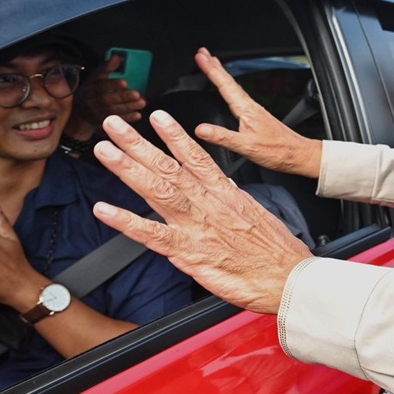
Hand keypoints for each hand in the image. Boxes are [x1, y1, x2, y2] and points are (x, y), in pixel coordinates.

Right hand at [73, 53, 146, 128]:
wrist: (79, 113)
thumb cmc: (90, 92)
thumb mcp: (95, 78)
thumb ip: (107, 68)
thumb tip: (117, 57)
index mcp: (92, 87)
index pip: (101, 85)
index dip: (113, 84)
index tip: (124, 82)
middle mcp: (94, 100)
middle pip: (109, 98)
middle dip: (124, 96)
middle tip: (137, 94)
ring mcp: (98, 112)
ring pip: (114, 110)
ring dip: (129, 106)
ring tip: (142, 102)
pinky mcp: (103, 122)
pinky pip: (116, 121)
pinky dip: (127, 118)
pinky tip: (137, 114)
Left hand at [92, 112, 312, 314]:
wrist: (289, 278)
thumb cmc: (276, 252)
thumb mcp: (255, 214)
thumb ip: (231, 199)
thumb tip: (220, 187)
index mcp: (224, 193)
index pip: (196, 156)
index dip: (174, 134)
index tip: (157, 115)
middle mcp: (207, 203)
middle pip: (167, 166)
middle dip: (138, 143)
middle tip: (114, 125)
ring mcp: (196, 225)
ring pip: (157, 189)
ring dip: (127, 168)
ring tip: (105, 151)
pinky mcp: (189, 252)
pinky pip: (151, 234)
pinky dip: (126, 221)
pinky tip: (104, 209)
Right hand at [193, 47, 322, 178]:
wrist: (297, 154)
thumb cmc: (277, 151)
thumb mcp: (246, 146)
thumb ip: (222, 137)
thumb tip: (201, 129)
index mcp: (246, 109)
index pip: (224, 85)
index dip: (211, 70)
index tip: (200, 57)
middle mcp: (250, 106)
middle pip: (228, 81)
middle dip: (214, 66)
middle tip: (203, 52)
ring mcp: (253, 110)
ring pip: (233, 87)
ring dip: (221, 74)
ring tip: (213, 64)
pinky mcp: (256, 115)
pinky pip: (238, 96)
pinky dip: (229, 87)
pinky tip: (228, 90)